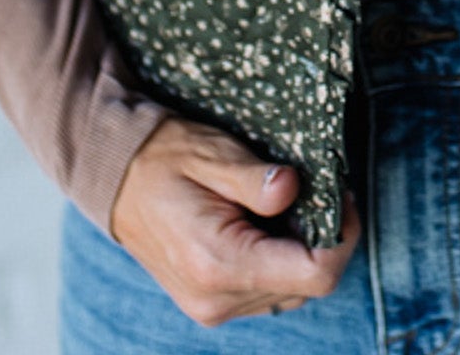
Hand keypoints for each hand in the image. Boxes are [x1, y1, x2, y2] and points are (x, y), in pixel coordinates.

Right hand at [110, 116, 361, 327]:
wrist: (116, 180)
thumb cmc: (164, 157)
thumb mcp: (212, 152)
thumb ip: (255, 178)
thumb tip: (294, 186)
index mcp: (219, 263)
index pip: (314, 275)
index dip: (343, 235)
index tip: (343, 193)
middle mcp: (218, 299)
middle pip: (308, 284)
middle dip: (325, 237)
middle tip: (320, 188)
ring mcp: (213, 307)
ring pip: (292, 290)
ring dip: (303, 249)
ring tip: (289, 203)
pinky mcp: (212, 302)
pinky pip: (269, 289)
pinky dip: (282, 258)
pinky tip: (269, 222)